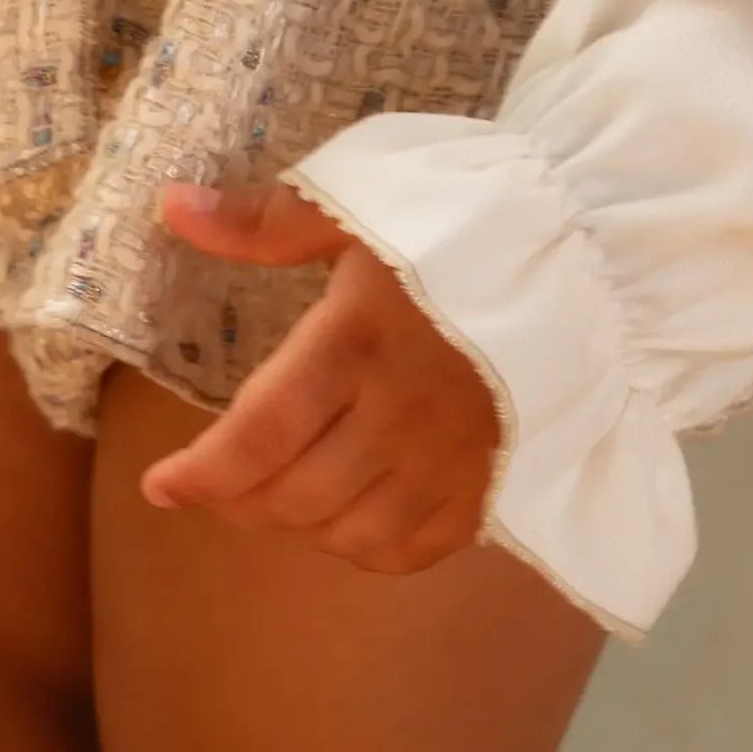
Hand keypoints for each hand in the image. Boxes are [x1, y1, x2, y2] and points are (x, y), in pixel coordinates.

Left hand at [143, 183, 503, 576]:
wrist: (593, 254)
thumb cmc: (469, 219)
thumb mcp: (364, 201)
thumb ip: (265, 222)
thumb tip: (171, 208)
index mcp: (355, 344)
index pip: (256, 439)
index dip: (198, 476)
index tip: (159, 485)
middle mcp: (398, 417)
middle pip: (291, 497)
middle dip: (237, 499)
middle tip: (216, 479)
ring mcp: (448, 461)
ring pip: (345, 533)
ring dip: (296, 524)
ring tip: (279, 491)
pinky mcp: (489, 486)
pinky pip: (410, 550)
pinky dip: (365, 546)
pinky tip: (349, 517)